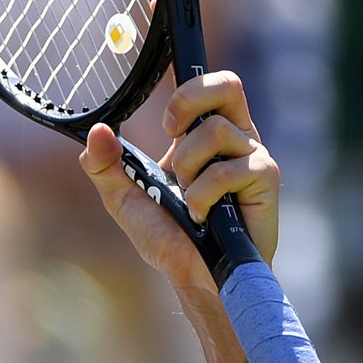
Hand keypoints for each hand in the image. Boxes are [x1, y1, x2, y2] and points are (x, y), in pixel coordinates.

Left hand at [79, 71, 278, 290]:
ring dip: (187, 167)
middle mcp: (235, 137)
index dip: (189, 87)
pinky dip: (202, 196)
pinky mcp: (265, 179)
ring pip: (216, 131)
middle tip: (170, 135)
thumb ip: (104, 164)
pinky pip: (226, 170)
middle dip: (189, 103)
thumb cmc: (168, 235)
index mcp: (205, 134)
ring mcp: (253, 156)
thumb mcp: (124, 197)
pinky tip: (201, 216)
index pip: (209, 85)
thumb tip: (96, 131)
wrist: (194, 277)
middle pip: (227, 84)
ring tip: (187, 198)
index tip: (166, 121)